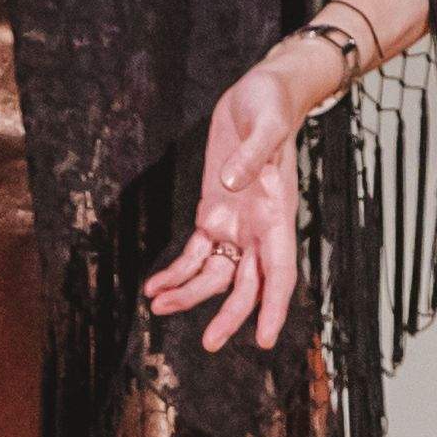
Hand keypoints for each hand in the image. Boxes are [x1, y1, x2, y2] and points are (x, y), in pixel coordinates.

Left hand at [142, 56, 320, 354]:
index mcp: (277, 213)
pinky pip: (196, 253)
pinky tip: (156, 286)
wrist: (262, 93)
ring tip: (158, 306)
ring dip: (190, 293)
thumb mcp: (266, 122)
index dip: (274, 308)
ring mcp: (236, 222)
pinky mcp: (214, 211)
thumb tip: (231, 184)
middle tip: (210, 343)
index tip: (265, 339)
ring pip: (216, 274)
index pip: (280, 272)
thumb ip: (252, 155)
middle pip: (246, 284)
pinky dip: (177, 271)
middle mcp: (258, 227)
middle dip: (229, 315)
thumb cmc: (271, 105)